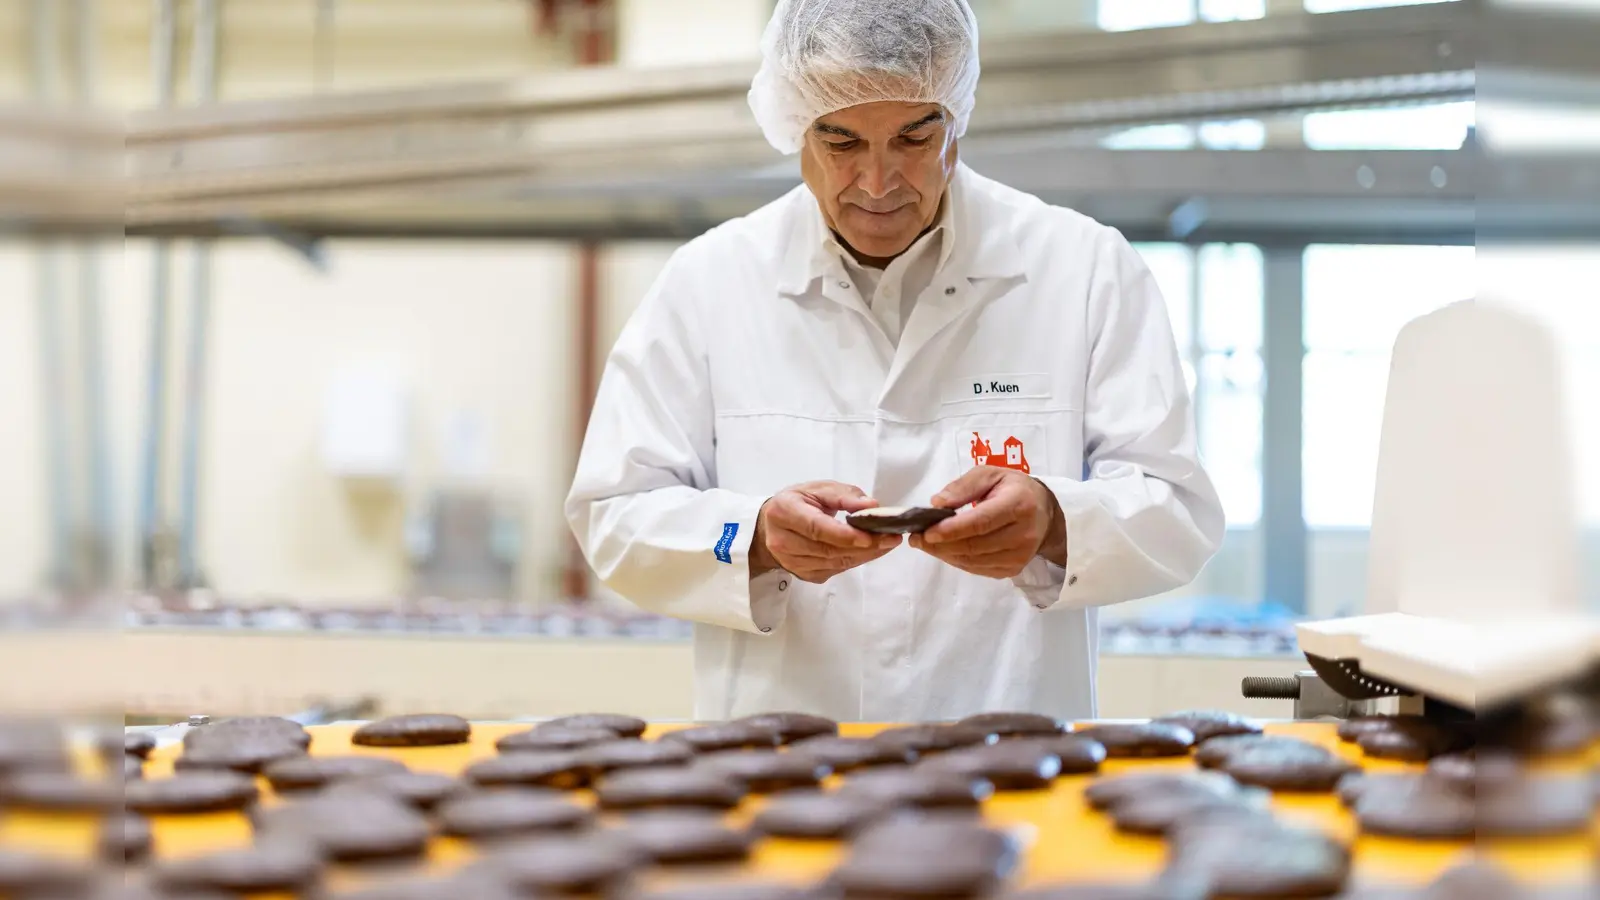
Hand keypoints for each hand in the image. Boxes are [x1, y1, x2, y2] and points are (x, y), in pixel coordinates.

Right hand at [750, 481, 902, 583]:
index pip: (816, 528)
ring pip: (834, 563)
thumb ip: (844, 495)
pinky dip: (856, 561)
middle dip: (863, 546)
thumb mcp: (817, 488)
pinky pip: (835, 570)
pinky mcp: (803, 574)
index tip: (870, 535)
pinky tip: (871, 551)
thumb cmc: (797, 503)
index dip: (844, 534)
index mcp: (783, 512)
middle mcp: (783, 541)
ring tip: (887, 543)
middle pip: (828, 549)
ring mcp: (792, 562)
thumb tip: (871, 506)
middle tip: (891, 538)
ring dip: (864, 555)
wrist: (770, 526)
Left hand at [910, 468, 1066, 577]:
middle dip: (940, 544)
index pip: (981, 522)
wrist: (1044, 511)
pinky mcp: (1013, 569)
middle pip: (974, 546)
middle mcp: (1023, 534)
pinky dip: (957, 560)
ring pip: (973, 561)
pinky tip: (945, 550)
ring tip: (925, 543)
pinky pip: (977, 569)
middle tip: (916, 537)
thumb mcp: (990, 474)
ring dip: (944, 554)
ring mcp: (1020, 556)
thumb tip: (937, 503)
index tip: (926, 531)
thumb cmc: (1013, 489)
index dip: (952, 529)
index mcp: (1019, 505)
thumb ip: (964, 486)